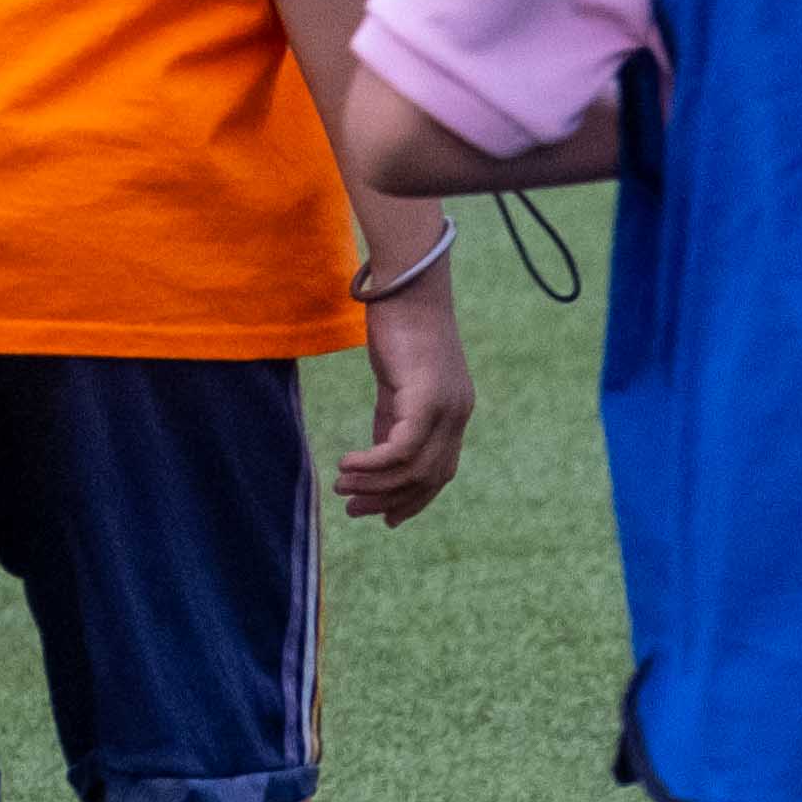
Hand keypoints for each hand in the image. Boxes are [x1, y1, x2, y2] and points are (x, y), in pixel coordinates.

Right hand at [334, 279, 473, 522]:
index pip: (440, 472)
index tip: (383, 518)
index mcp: (455, 411)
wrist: (407, 284)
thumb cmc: (399, 324)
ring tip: (343, 487)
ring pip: (413, 468)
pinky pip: (400, 449)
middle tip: (353, 509)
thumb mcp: (397, 382)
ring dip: (374, 485)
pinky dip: (372, 464)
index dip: (413, 500)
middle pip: (428, 478)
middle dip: (389, 500)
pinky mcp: (426, 398)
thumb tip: (379, 453)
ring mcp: (447, 407)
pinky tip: (346, 464)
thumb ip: (393, 418)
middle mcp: (458, 414)